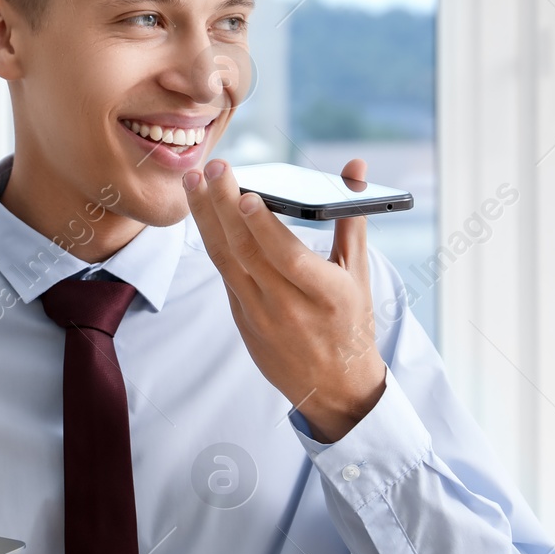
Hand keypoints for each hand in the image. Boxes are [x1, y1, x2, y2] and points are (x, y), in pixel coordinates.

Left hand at [184, 157, 385, 442]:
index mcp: (326, 295)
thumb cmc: (350, 323)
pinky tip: (202, 211)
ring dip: (206, 218)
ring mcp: (259, 315)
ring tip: (193, 181)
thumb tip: (355, 166)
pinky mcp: (241, 319)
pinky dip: (211, 239)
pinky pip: (223, 272)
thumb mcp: (360, 275)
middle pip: (247, 251)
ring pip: (225, 260)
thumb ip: (352, 218)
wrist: (333, 387)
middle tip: (213, 167)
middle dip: (224, 205)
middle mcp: (288, 307)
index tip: (245, 194)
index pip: (287, 256)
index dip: (264, 226)